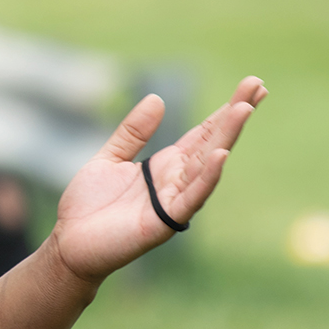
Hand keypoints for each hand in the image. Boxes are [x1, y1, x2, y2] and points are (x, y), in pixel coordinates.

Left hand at [50, 76, 267, 282]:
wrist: (70, 242)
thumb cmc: (90, 204)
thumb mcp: (109, 158)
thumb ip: (133, 132)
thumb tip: (157, 98)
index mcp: (165, 165)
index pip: (202, 132)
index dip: (225, 110)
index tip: (250, 86)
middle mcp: (176, 180)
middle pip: (212, 142)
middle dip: (235, 115)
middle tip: (258, 86)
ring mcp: (174, 200)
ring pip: (207, 165)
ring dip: (226, 137)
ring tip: (244, 109)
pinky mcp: (165, 221)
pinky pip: (191, 197)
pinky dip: (207, 176)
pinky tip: (220, 154)